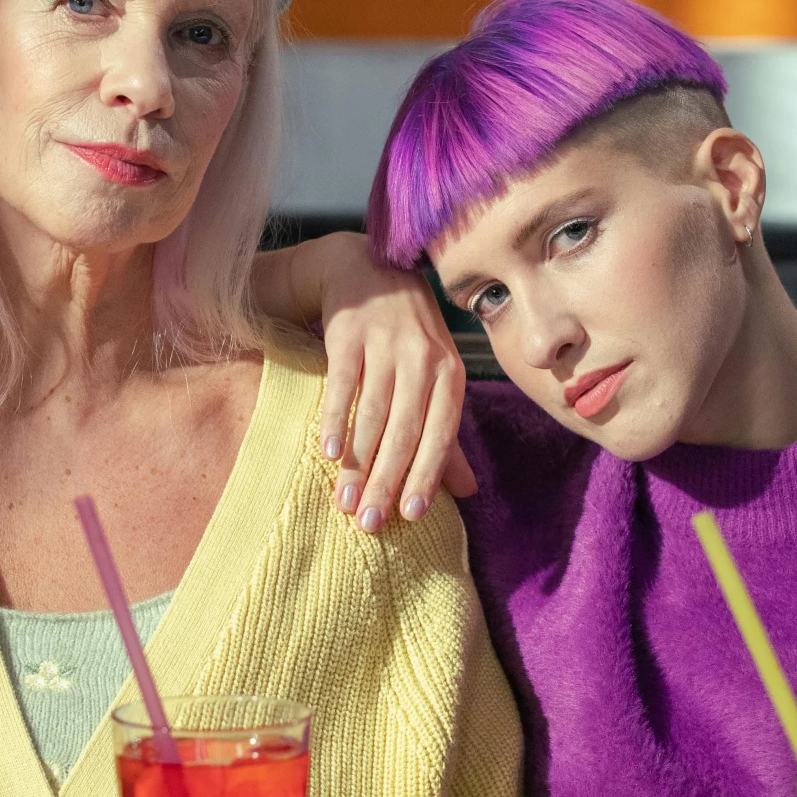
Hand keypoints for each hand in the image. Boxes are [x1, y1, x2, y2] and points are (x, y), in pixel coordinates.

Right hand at [285, 232, 476, 532]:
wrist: (369, 273)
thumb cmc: (408, 339)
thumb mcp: (435, 380)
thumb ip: (446, 437)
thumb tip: (467, 492)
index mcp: (449, 375)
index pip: (440, 434)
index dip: (425, 476)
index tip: (409, 517)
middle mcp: (423, 359)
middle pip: (405, 430)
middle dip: (387, 480)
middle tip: (369, 523)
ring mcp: (386, 344)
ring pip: (374, 413)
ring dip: (359, 461)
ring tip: (345, 501)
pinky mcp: (349, 334)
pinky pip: (343, 383)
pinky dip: (336, 419)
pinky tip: (328, 452)